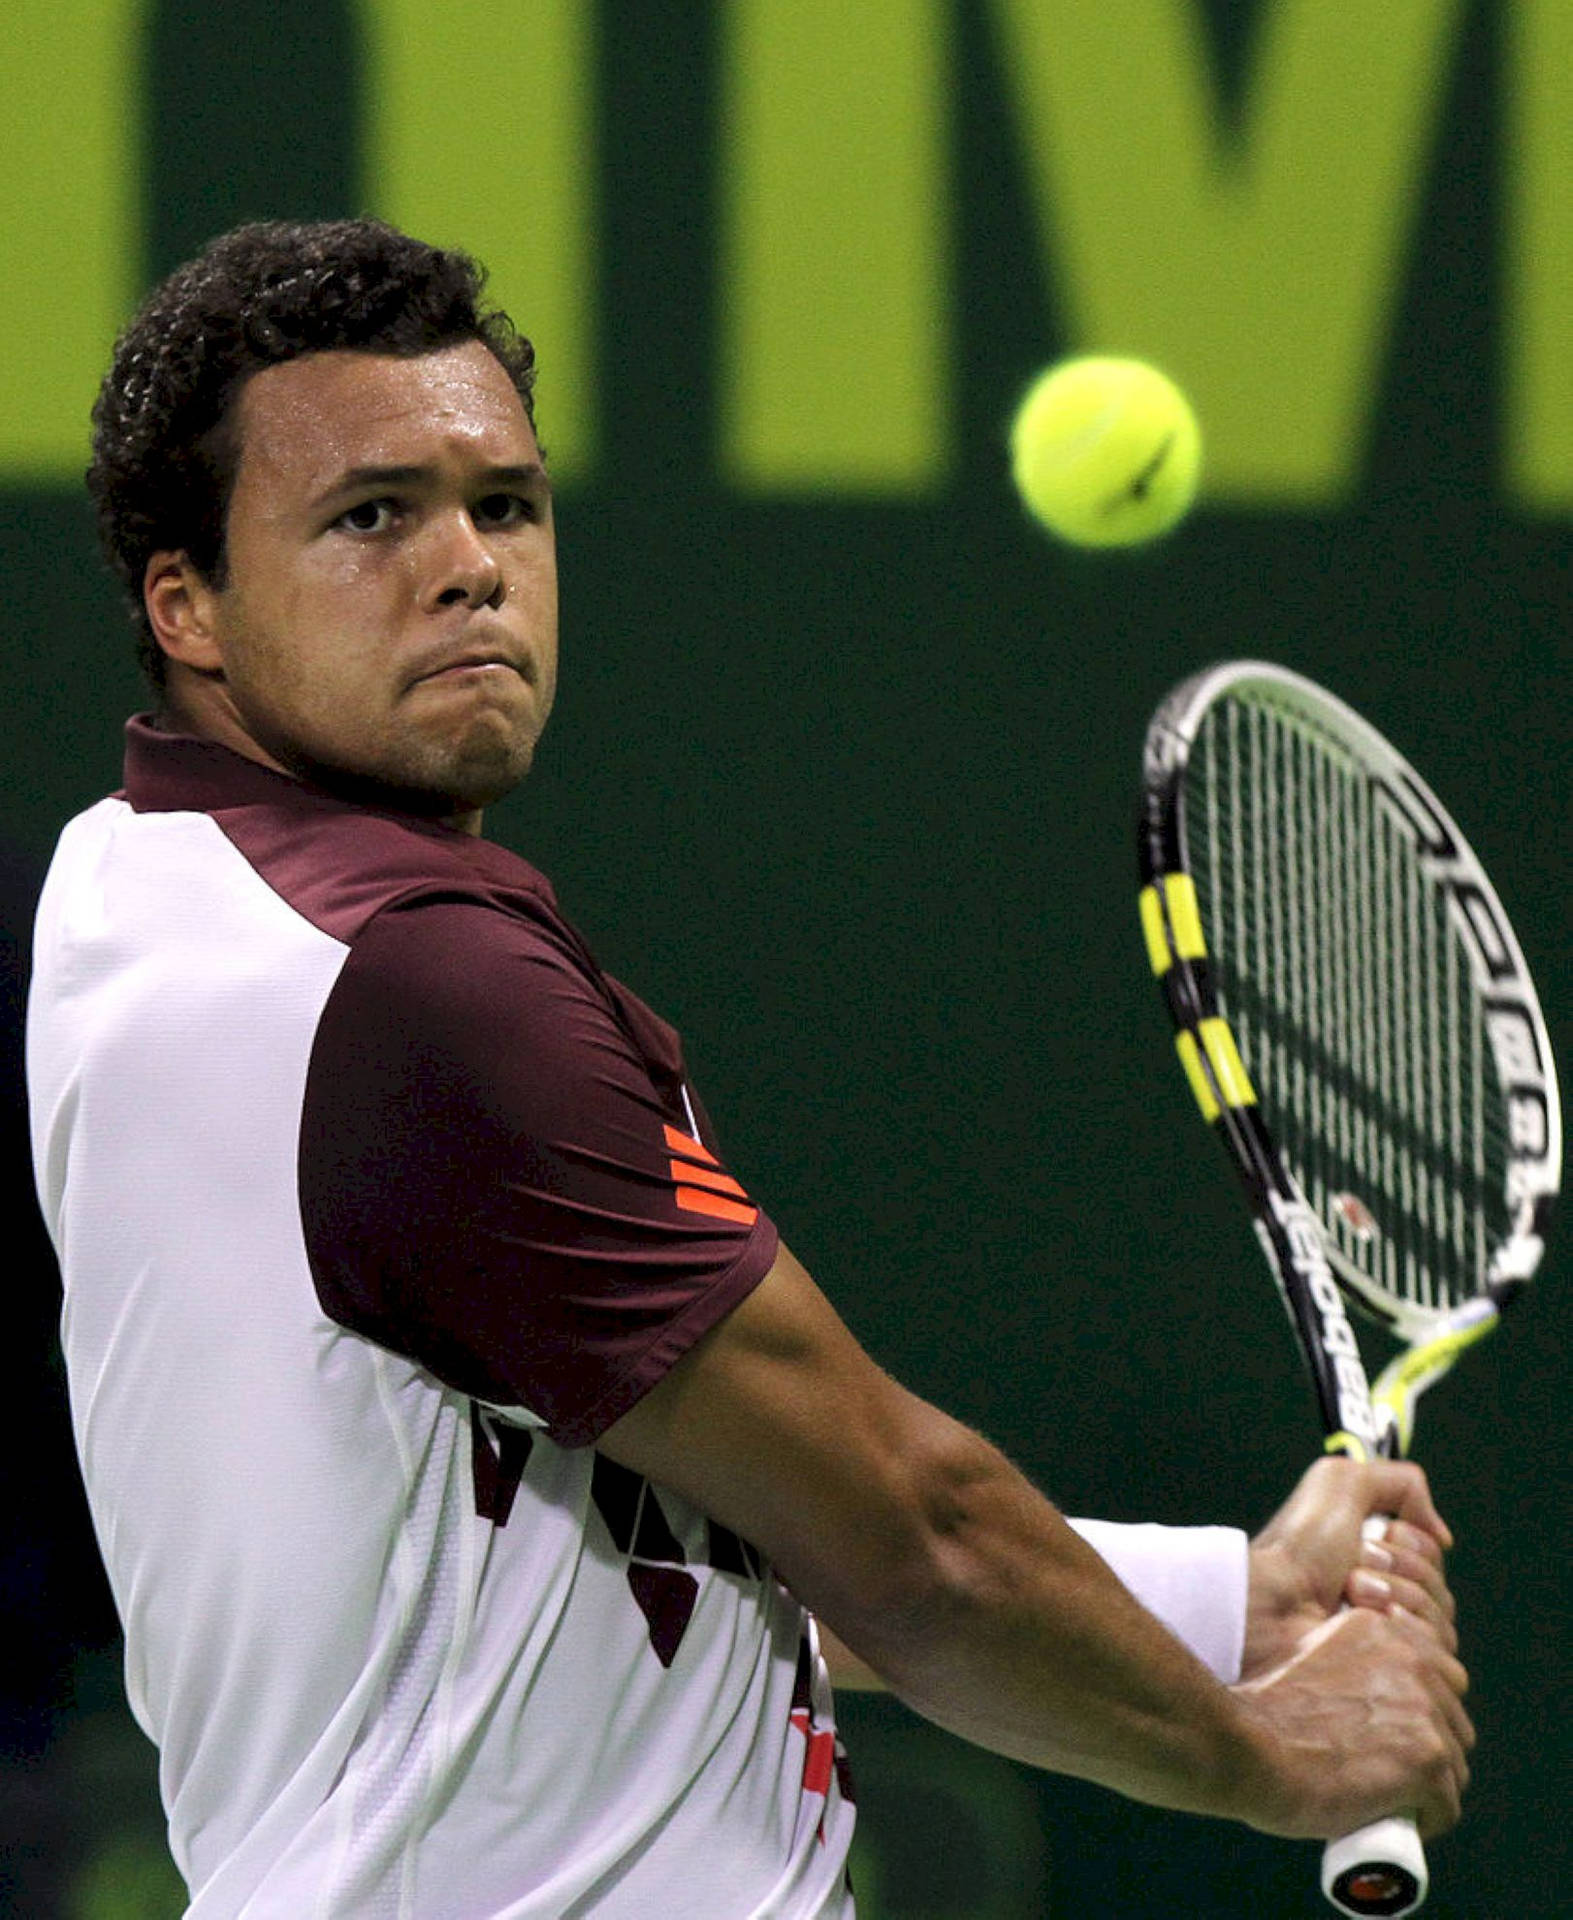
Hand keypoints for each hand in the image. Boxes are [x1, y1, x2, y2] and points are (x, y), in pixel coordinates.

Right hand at [1230, 1601, 1472, 1840]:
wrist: (1246, 1747)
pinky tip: (1393, 1820)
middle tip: (1387, 1770)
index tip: (1390, 1733)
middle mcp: (1409, 1657)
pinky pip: (1448, 1804)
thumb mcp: (1305, 1655)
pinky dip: (1425, 1819)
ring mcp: (1423, 1708)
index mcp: (1379, 1628)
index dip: (1416, 1708)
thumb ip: (1346, 1661)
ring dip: (1427, 1785)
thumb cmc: (1261, 1713)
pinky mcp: (1427, 1758)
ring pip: (1454, 1762)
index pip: (1434, 1671)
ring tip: (1386, 1799)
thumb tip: (1369, 1698)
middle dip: (1427, 1745)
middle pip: (1452, 1715)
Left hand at [1242, 1457, 1456, 1678]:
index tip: (1370, 1540)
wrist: (1269, 1603)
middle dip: (1402, 1572)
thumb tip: (1442, 1535)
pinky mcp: (1392, 1682)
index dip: (1413, 1547)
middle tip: (1351, 1572)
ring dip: (1397, 1598)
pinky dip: (1403, 1632)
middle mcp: (1390, 1610)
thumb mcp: (1342, 1484)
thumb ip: (1403, 1484)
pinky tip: (1362, 1623)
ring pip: (1441, 1627)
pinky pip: (1435, 1660)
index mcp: (1383, 1568)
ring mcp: (1390, 1650)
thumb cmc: (1297, 1548)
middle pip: (1442, 1596)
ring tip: (1349, 1595)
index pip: (1436, 1564)